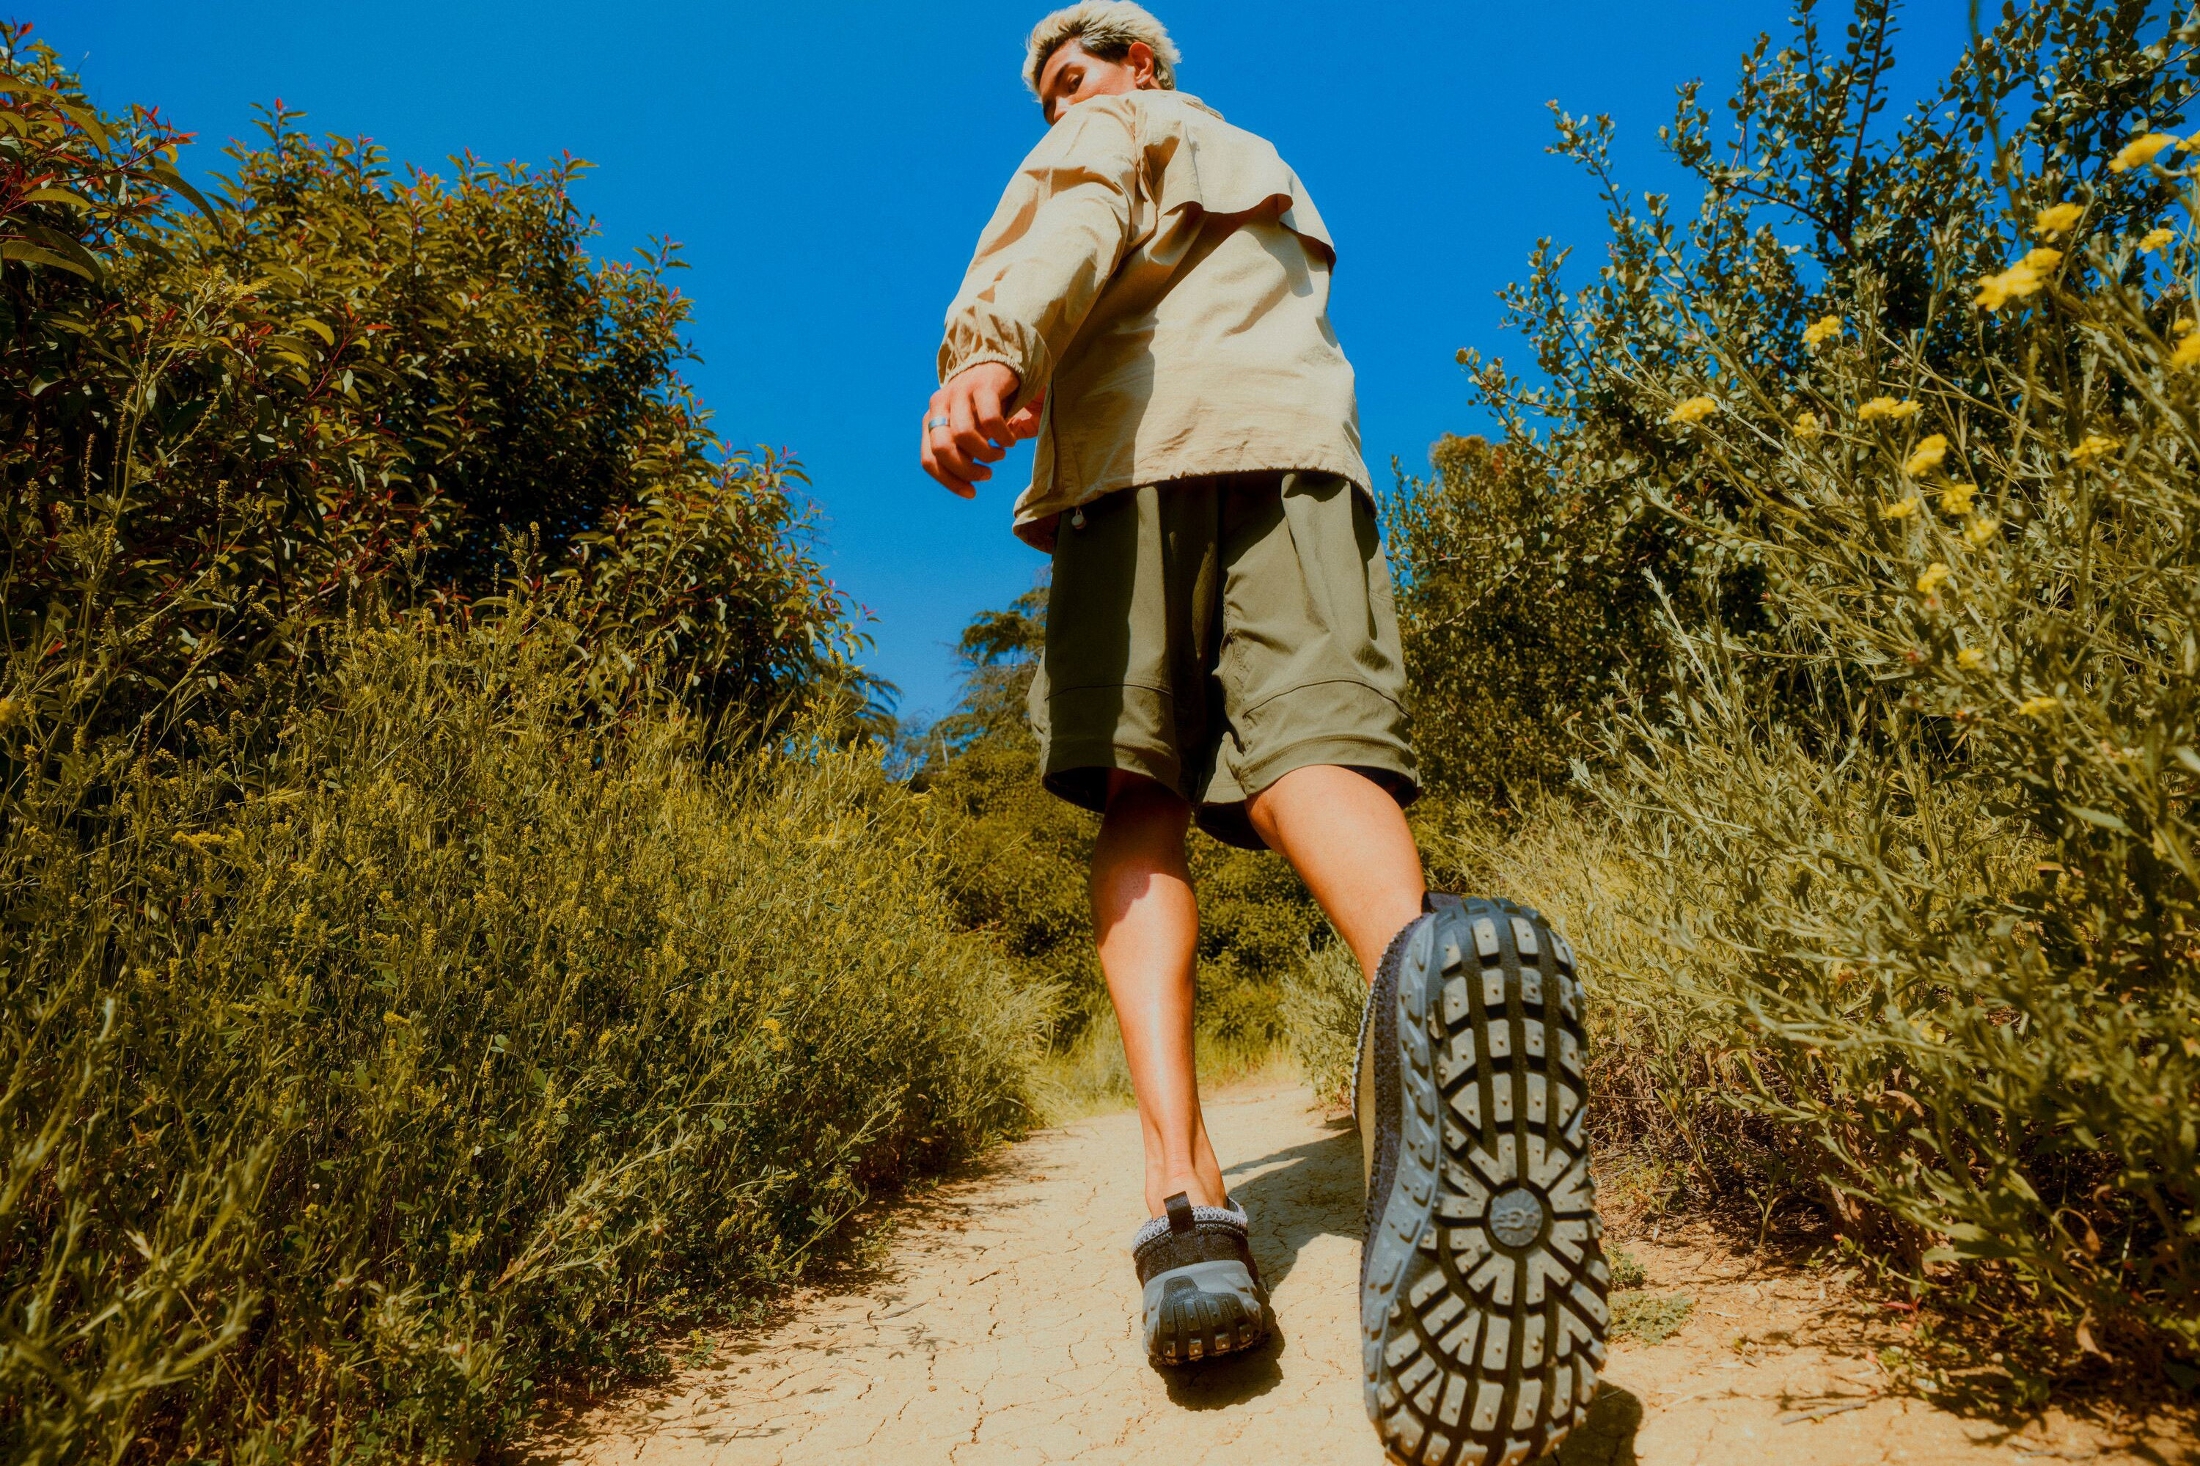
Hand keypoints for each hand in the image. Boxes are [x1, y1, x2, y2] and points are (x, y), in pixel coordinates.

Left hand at [920, 363, 1041, 497]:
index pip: (929, 460)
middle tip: (986, 474)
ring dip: (986, 455)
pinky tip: (1010, 441)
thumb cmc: (984, 406)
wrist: (1000, 364)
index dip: (949, 481)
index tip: (971, 493)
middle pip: (941, 449)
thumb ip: (962, 452)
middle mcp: (939, 405)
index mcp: (931, 420)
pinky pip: (989, 420)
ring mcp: (959, 392)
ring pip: (963, 435)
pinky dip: (1002, 437)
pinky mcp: (982, 385)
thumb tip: (965, 480)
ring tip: (1000, 455)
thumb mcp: (968, 430)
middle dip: (965, 470)